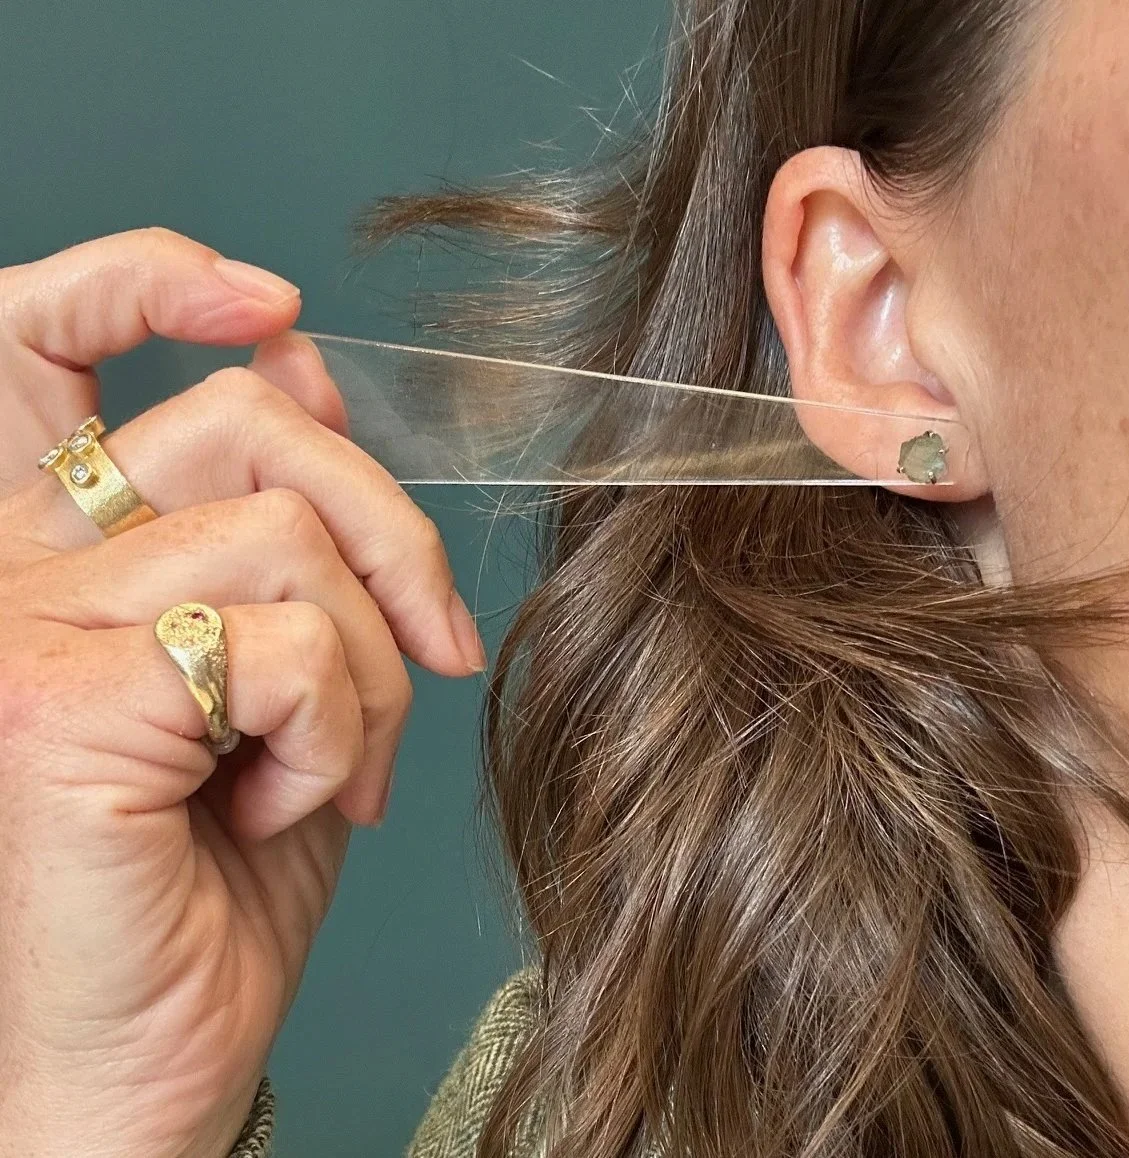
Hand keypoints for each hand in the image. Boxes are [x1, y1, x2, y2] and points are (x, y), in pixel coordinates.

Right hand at [0, 230, 485, 1157]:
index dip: (154, 278)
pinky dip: (336, 730)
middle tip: (431, 655)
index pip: (49, 333)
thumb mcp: (286, 680)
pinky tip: (280, 805)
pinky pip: (281, 642)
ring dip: (367, 669)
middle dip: (390, 538)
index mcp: (55, 551)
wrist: (146, 1068)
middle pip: (247, 428)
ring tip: (333, 766)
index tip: (273, 312)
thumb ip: (289, 532)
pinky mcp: (51, 705)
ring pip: (286, 538)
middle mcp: (10, 569)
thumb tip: (300, 365)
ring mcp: (16, 630)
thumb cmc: (218, 883)